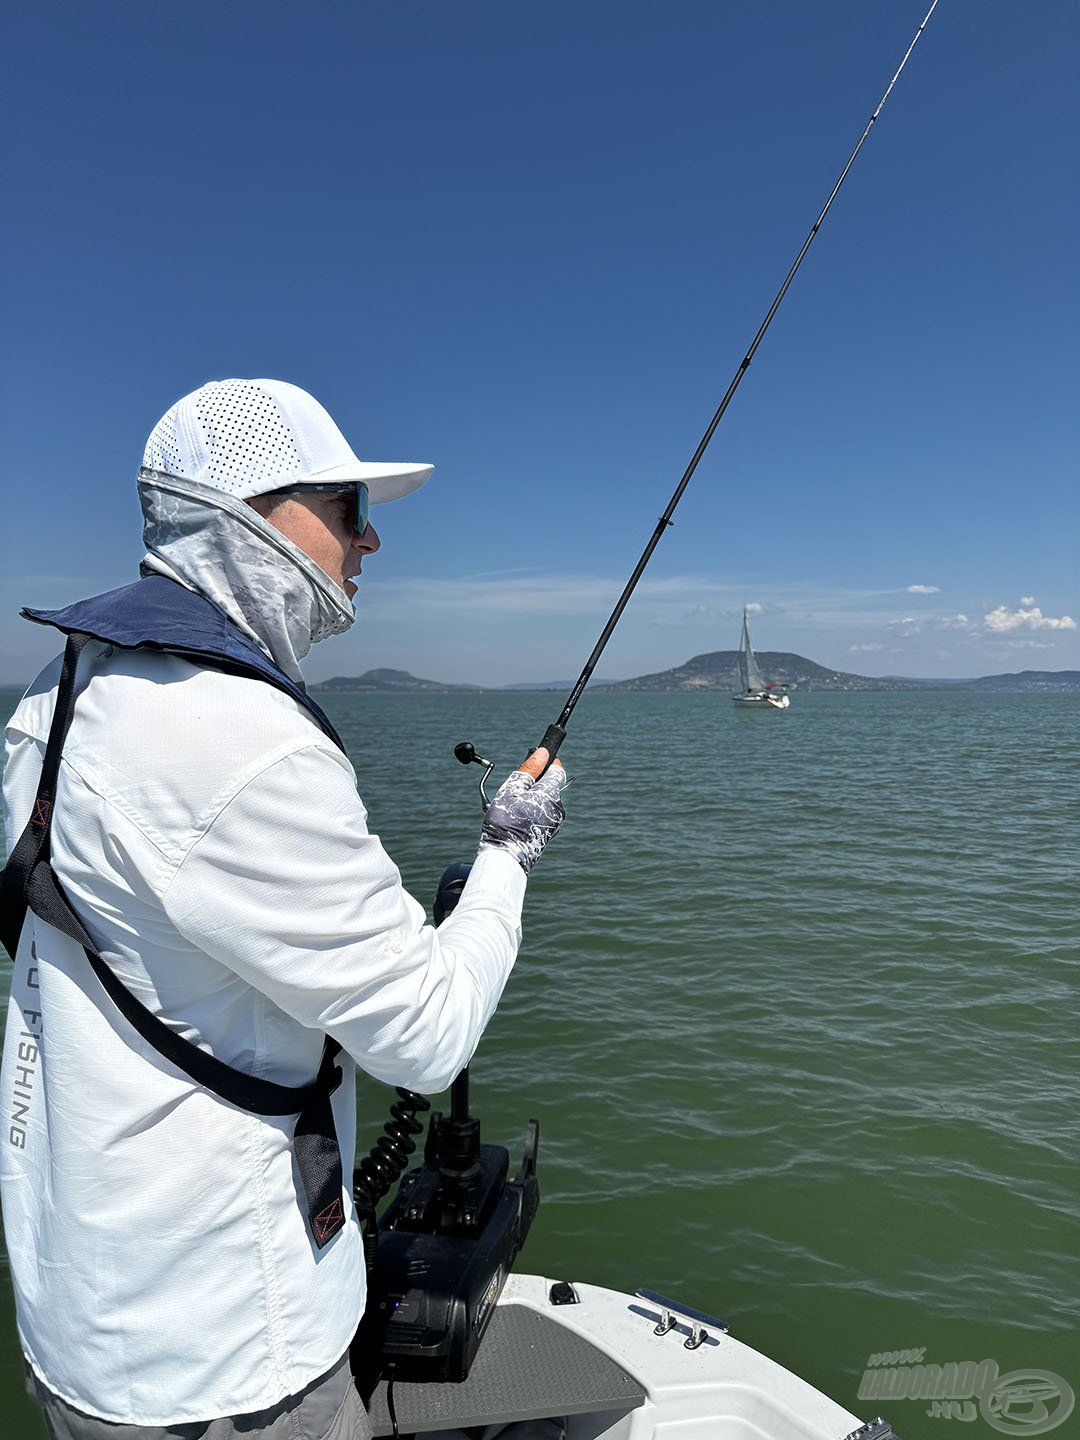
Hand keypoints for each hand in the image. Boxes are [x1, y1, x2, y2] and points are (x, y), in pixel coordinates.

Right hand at [479, 748, 567, 873]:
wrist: (506, 858)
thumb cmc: (506, 823)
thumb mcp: (512, 790)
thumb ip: (529, 769)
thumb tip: (542, 753)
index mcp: (551, 794)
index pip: (558, 770)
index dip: (547, 762)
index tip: (534, 762)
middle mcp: (558, 807)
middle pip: (551, 785)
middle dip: (535, 781)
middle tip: (515, 787)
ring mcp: (555, 822)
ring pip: (545, 800)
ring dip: (532, 797)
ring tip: (512, 806)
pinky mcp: (549, 833)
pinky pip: (543, 814)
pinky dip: (532, 810)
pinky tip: (516, 818)